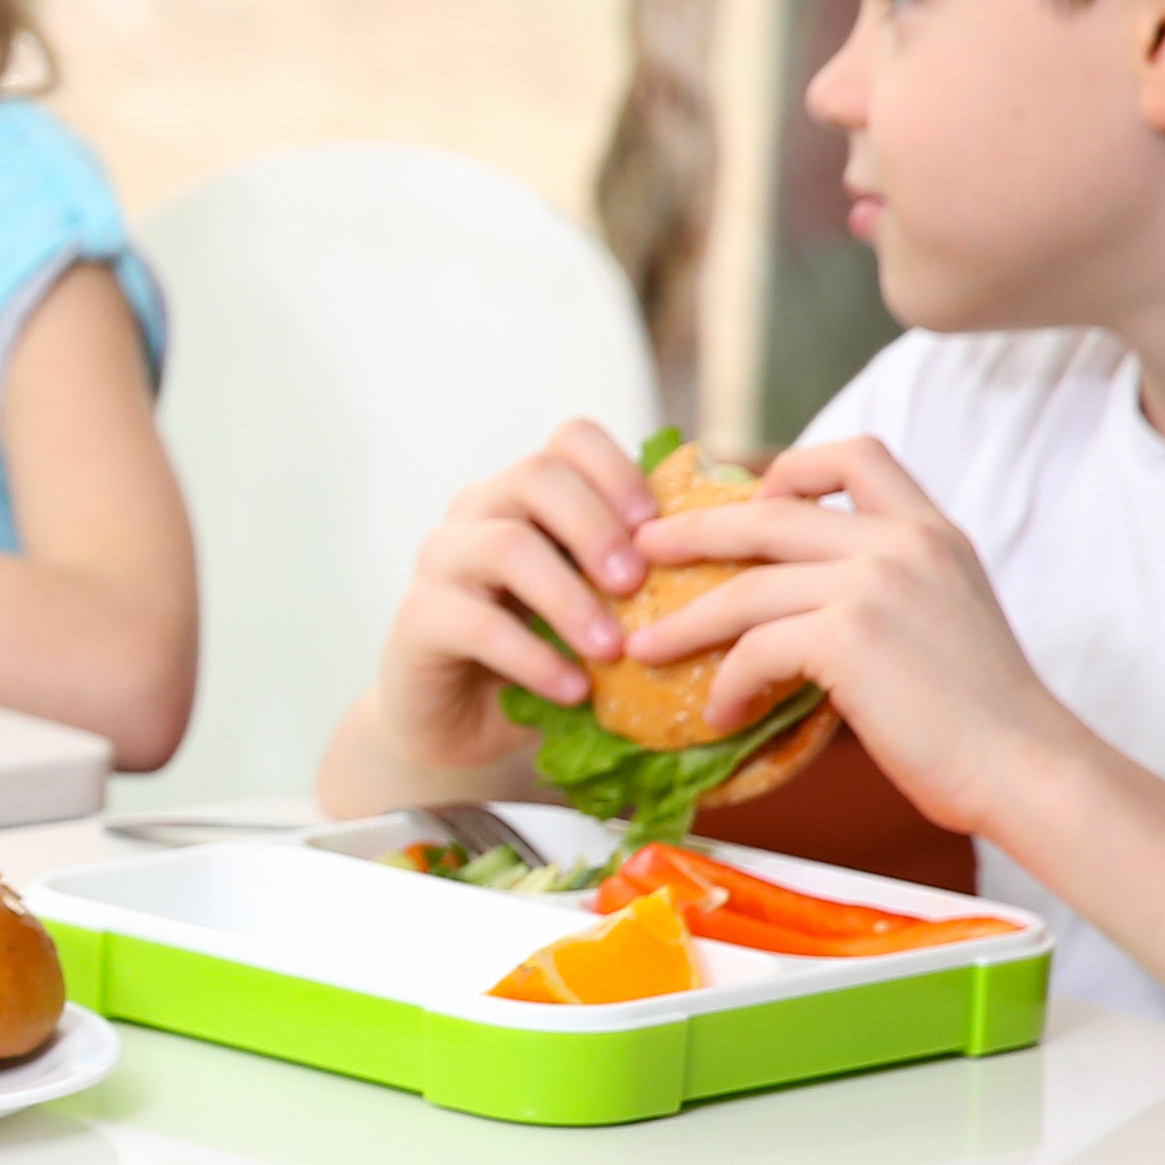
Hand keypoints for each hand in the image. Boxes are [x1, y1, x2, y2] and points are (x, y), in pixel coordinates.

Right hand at [351, 417, 677, 786]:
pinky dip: (532, 657)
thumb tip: (747, 542)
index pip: (571, 439)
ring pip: (504, 545)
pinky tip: (572, 691)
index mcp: (530, 494)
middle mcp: (480, 510)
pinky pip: (474, 623)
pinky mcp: (417, 618)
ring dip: (568, 596)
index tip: (659, 525)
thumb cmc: (552, 655)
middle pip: (536, 476)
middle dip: (597, 527)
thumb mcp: (602, 607)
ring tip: (612, 649)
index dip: (620, 471)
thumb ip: (646, 574)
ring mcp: (442, 560)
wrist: (467, 725)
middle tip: (637, 584)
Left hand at [625, 438, 1084, 838]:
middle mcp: (901, 543)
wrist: (1025, 766)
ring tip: (644, 646)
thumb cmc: (985, 717)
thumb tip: (806, 609)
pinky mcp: (847, 636)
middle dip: (693, 530)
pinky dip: (728, 684)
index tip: (752, 495)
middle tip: (641, 549)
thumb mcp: (948, 616)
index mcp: (931, 531)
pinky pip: (755, 650)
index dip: (792, 465)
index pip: (857, 454)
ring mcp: (873, 584)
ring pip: (744, 588)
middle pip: (769, 513)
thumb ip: (890, 589)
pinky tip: (722, 713)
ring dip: (684, 621)